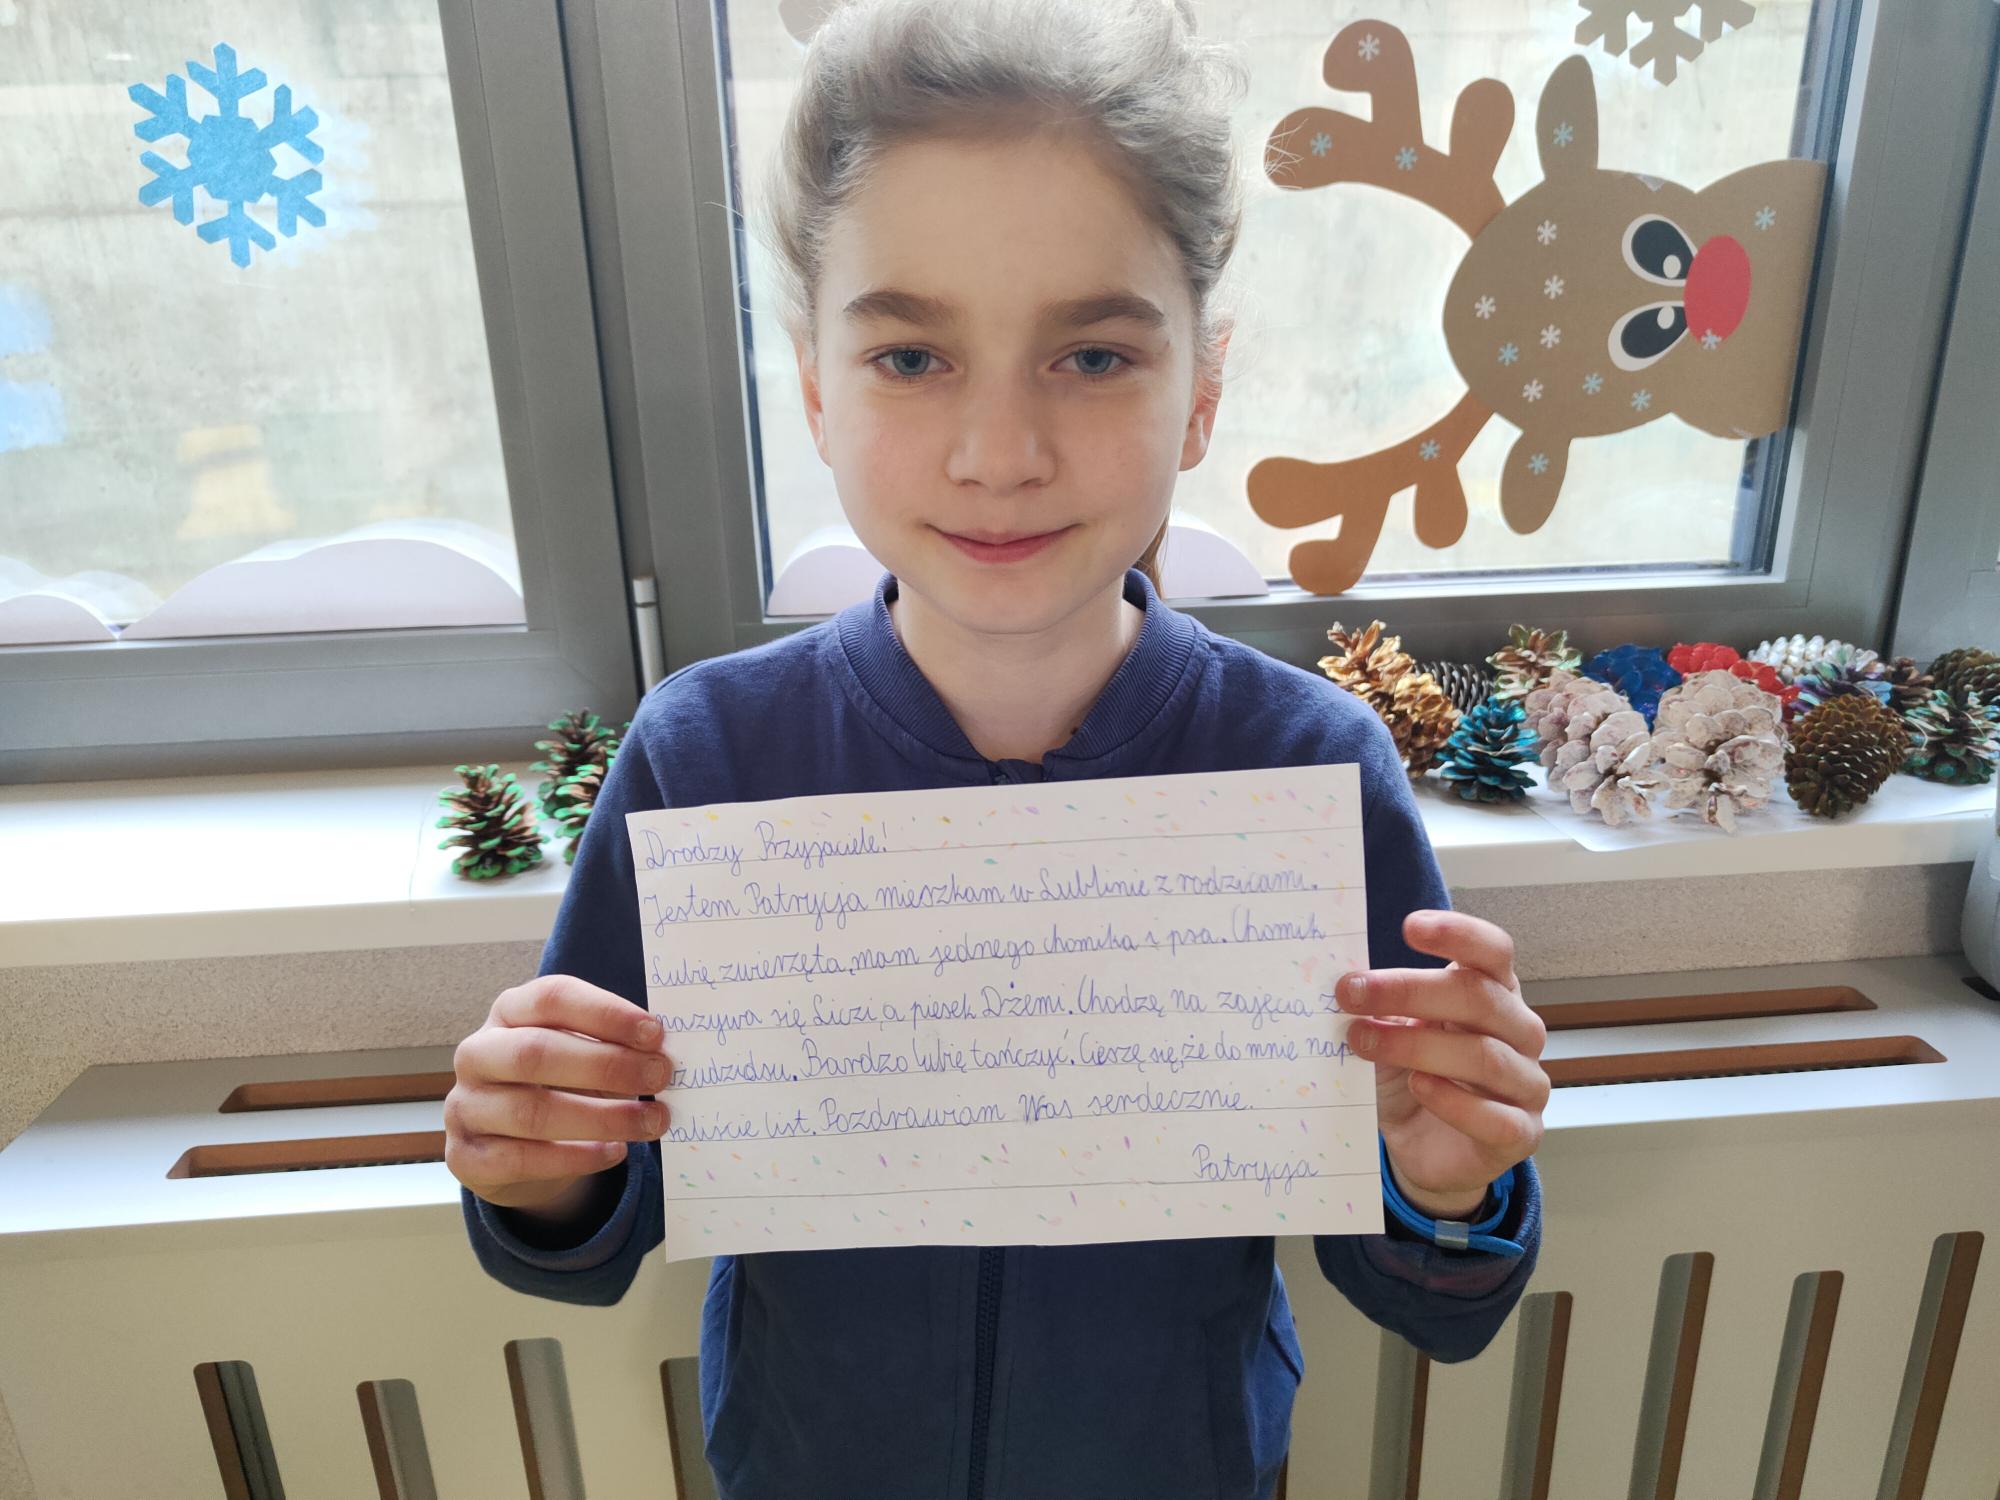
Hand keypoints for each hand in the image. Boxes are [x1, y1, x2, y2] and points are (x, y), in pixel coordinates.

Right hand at [445, 974, 673, 1212]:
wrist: (511, 1146)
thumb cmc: (557, 1083)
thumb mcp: (579, 1053)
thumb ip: (611, 1046)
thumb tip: (662, 1054)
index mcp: (509, 1012)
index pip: (552, 998)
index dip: (605, 1013)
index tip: (655, 1033)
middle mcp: (478, 1053)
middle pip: (536, 1052)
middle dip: (607, 1064)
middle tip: (660, 1076)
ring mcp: (466, 1106)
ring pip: (532, 1112)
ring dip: (602, 1118)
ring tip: (651, 1122)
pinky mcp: (467, 1157)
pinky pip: (523, 1159)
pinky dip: (576, 1157)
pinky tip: (614, 1152)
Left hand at [1337, 910, 1547, 1220]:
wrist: (1424, 1148)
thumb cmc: (1412, 1076)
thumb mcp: (1391, 1032)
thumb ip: (1378, 1005)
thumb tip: (1340, 977)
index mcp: (1493, 993)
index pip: (1493, 952)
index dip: (1458, 935)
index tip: (1410, 927)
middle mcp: (1519, 1032)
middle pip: (1479, 998)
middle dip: (1409, 991)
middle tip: (1351, 992)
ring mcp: (1526, 1084)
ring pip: (1484, 1056)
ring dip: (1417, 1046)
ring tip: (1363, 1041)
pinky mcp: (1521, 1134)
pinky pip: (1496, 1118)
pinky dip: (1454, 1102)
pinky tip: (1418, 1088)